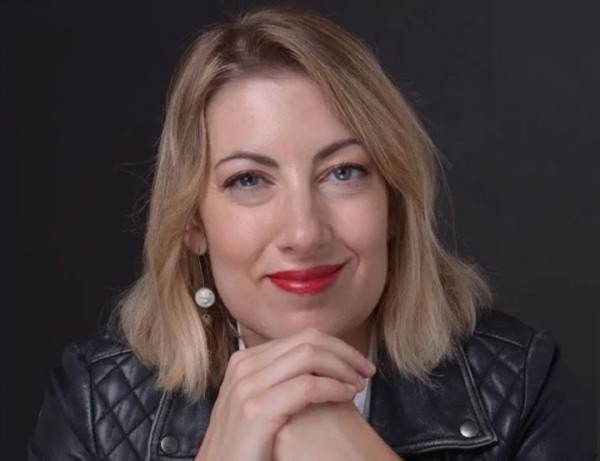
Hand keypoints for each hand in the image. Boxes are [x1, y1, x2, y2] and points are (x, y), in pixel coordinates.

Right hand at [195, 328, 375, 460]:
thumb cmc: (247, 444)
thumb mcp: (258, 401)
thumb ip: (280, 380)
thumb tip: (319, 367)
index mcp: (246, 360)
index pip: (301, 338)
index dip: (336, 347)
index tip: (357, 364)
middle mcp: (245, 365)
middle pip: (308, 340)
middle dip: (344, 352)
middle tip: (366, 371)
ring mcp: (247, 385)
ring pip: (309, 356)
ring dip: (342, 368)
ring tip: (358, 385)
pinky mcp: (256, 410)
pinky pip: (307, 386)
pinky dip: (334, 387)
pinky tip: (347, 396)